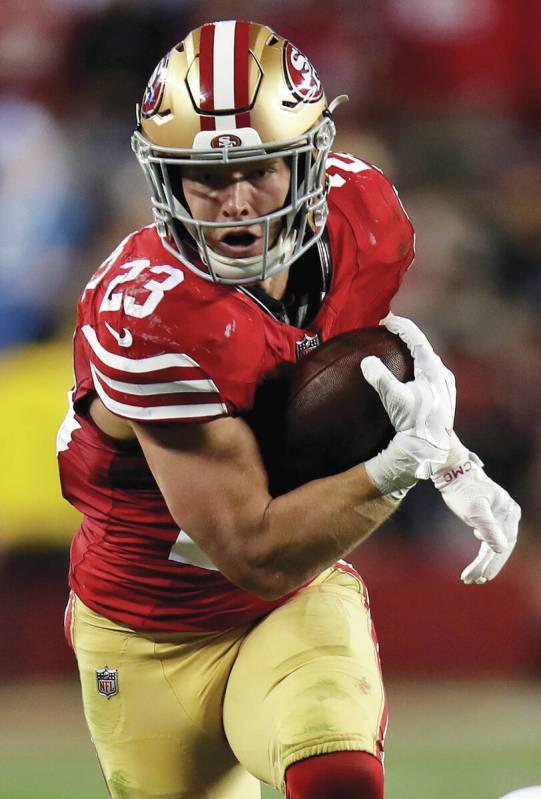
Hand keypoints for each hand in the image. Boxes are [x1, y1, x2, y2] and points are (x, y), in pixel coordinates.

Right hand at [361, 314, 455, 496]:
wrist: (432, 448)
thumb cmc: (415, 422)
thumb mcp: (394, 398)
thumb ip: (379, 377)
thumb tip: (367, 361)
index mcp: (432, 369)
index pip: (416, 339)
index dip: (401, 326)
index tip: (387, 320)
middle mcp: (442, 374)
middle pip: (423, 348)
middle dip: (407, 338)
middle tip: (391, 332)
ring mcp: (445, 386)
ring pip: (428, 361)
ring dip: (413, 352)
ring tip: (400, 350)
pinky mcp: (444, 397)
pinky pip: (430, 373)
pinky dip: (418, 367)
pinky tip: (411, 376)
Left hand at [432, 434, 520, 583]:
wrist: (452, 473)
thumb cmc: (463, 489)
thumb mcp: (475, 510)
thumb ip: (488, 528)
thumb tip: (501, 549)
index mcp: (509, 512)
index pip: (506, 543)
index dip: (495, 562)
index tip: (483, 576)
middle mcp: (507, 515)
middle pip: (500, 547)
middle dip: (487, 565)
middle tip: (474, 580)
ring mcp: (498, 517)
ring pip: (493, 545)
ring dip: (483, 562)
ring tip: (470, 578)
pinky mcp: (487, 519)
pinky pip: (487, 540)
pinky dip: (481, 553)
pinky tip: (476, 562)